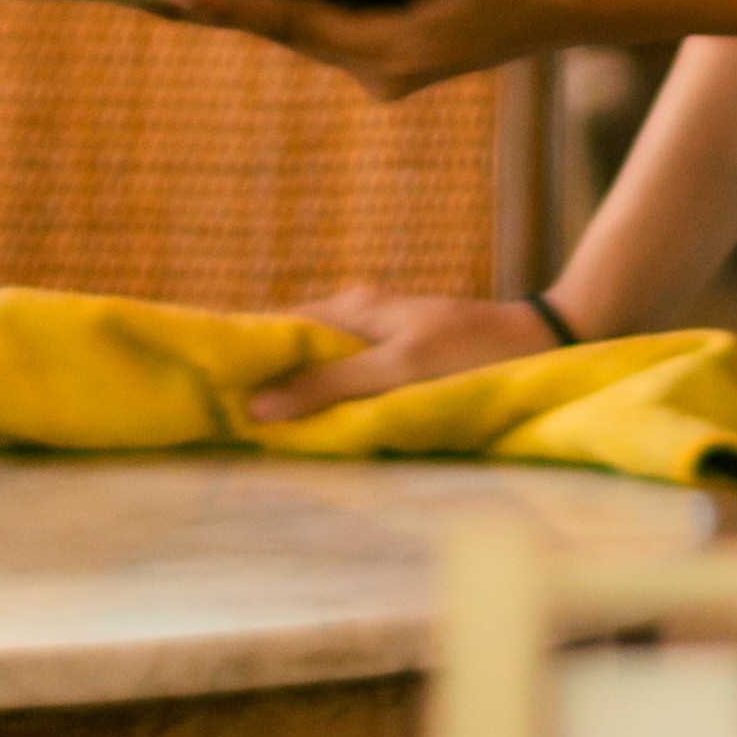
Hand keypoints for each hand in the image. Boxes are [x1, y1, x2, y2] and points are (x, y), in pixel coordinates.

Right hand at [246, 287, 559, 424]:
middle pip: (291, 345)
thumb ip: (331, 387)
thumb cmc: (469, 351)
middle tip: (217, 416)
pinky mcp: (395, 359)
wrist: (538, 342)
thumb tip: (258, 406)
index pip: (275, 323)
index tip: (199, 379)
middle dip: (260, 376)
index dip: (239, 350)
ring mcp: (375, 336)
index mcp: (350, 308)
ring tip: (254, 428)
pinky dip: (323, 396)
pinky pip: (344, 376)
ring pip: (317, 364)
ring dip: (292, 390)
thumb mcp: (398, 370)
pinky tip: (312, 424)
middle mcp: (355, 316)